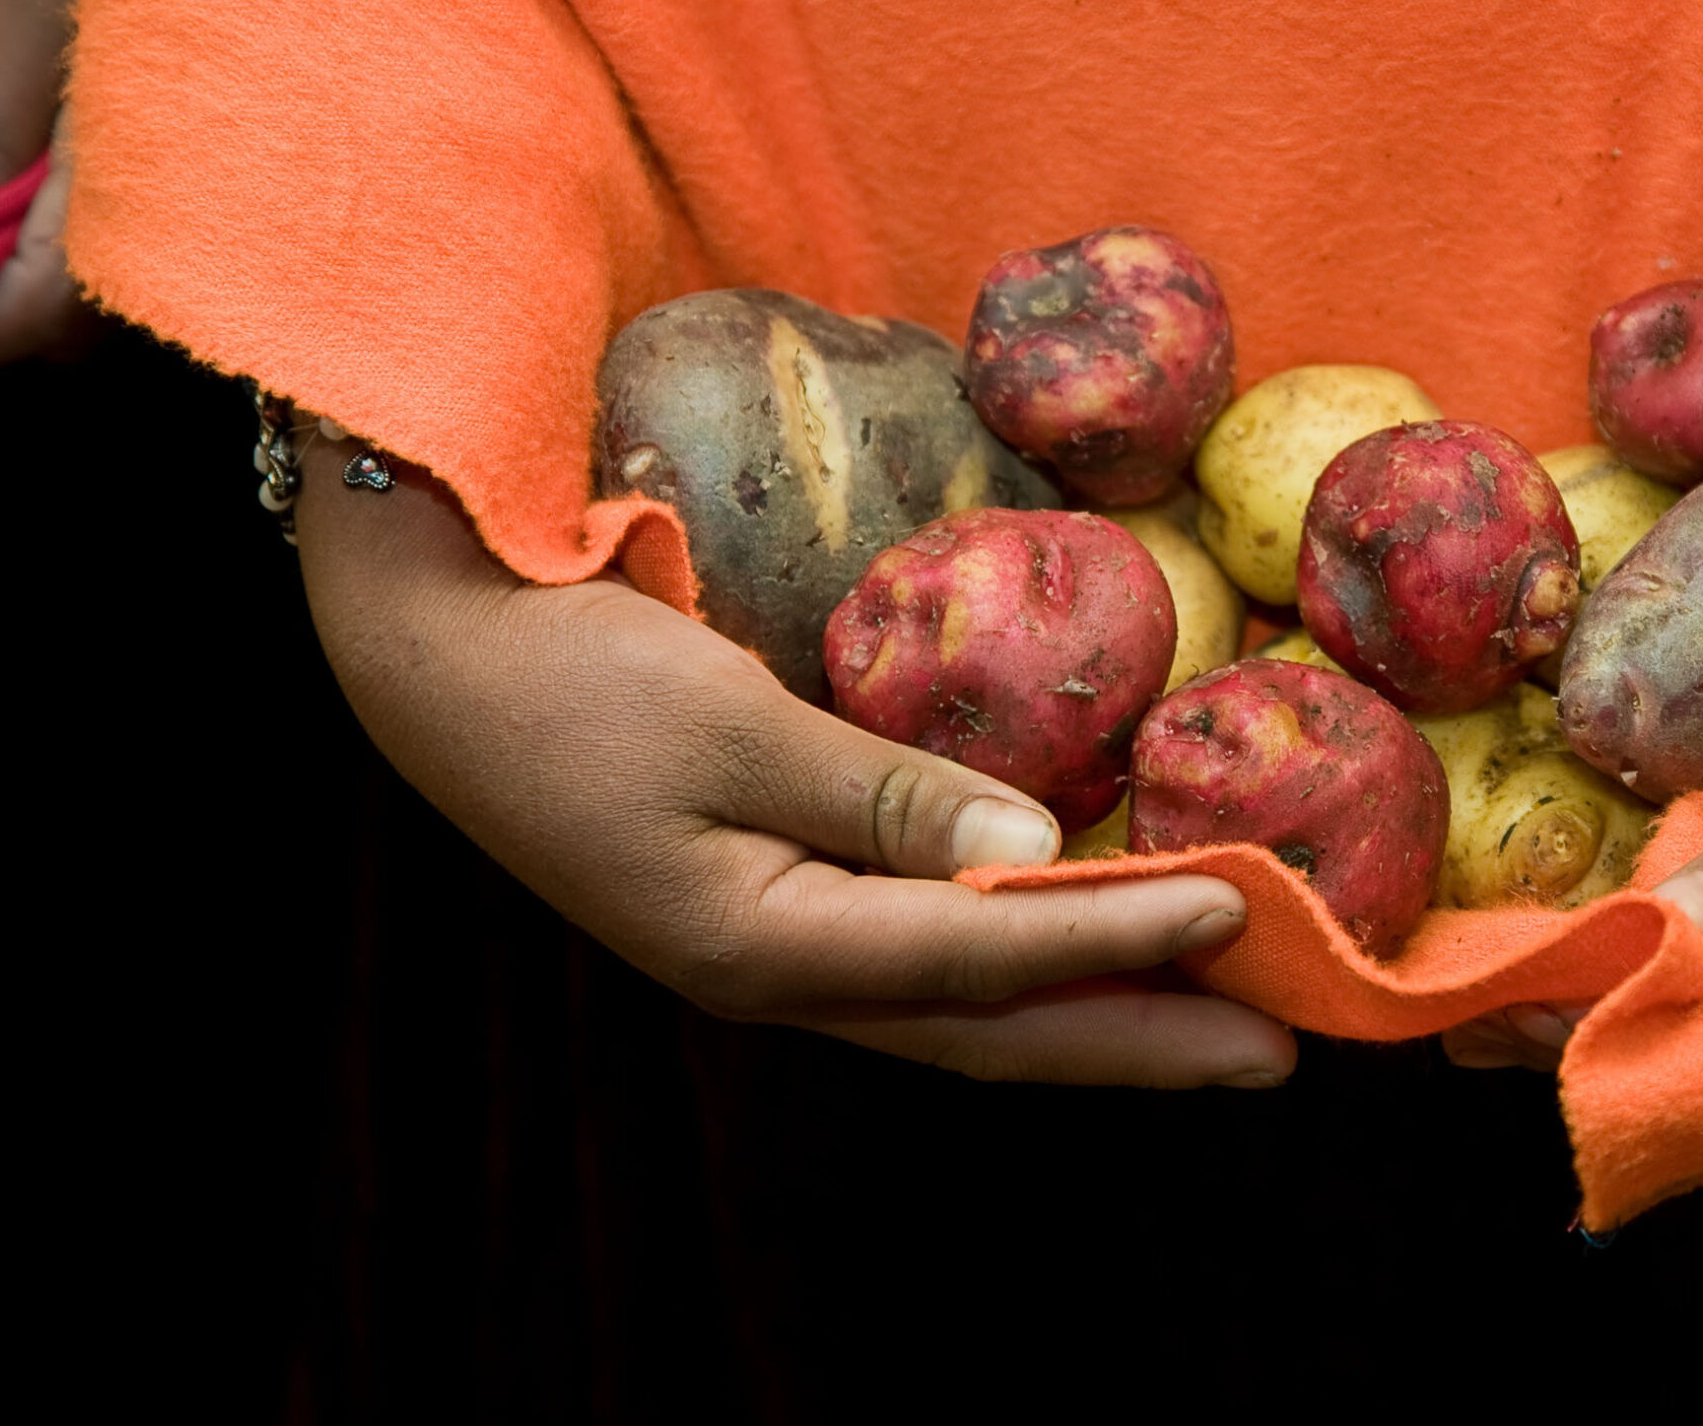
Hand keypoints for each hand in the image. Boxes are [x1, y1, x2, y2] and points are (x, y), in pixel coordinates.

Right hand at [294, 437, 1295, 1087]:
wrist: (425, 652)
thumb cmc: (561, 676)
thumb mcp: (723, 723)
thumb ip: (878, 795)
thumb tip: (1028, 853)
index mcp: (761, 942)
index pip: (980, 956)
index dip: (1117, 940)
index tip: (1246, 915)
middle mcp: (779, 970)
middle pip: (990, 1025)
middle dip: (1137, 1040)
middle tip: (1278, 1050)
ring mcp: (773, 943)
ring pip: (964, 1003)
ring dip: (1091, 1012)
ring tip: (1212, 1015)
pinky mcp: (770, 898)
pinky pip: (925, 952)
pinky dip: (1018, 957)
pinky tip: (1076, 940)